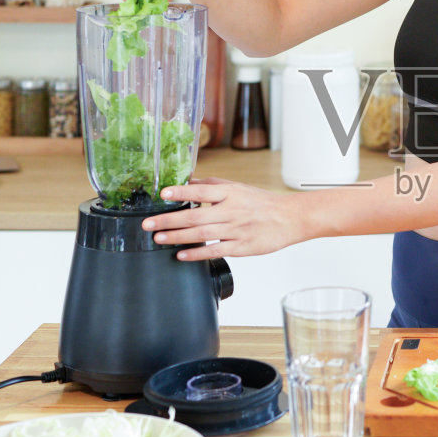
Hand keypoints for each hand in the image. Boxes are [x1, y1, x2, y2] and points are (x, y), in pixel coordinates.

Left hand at [143, 178, 308, 259]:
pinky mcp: (241, 247)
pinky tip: (181, 255)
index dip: (181, 191)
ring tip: (158, 238)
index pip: (202, 190)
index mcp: (230, 193)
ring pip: (201, 234)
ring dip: (177, 237)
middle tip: (148, 223)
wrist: (290, 218)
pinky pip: (215, 251)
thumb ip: (212, 185)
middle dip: (169, 220)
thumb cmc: (262, 203)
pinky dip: (196, 254)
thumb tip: (189, 182)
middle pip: (195, 216)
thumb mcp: (238, 187)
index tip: (163, 193)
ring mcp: (236, 230)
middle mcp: (232, 211)